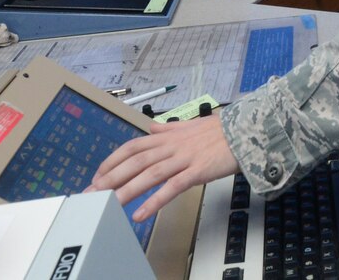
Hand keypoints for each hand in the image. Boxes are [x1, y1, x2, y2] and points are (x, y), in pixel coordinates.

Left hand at [87, 114, 238, 220]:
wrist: (247, 131)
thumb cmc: (221, 131)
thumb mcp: (192, 125)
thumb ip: (170, 129)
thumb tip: (152, 128)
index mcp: (168, 137)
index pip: (133, 147)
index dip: (113, 161)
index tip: (98, 176)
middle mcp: (172, 146)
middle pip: (135, 162)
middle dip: (110, 178)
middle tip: (91, 194)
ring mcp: (184, 159)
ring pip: (149, 175)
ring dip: (126, 191)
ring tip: (109, 205)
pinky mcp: (197, 171)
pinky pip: (172, 187)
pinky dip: (155, 201)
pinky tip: (141, 214)